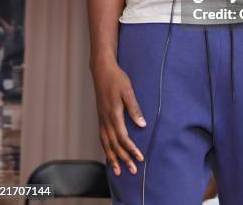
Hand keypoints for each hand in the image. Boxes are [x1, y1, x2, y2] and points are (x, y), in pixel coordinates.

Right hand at [91, 57, 145, 175]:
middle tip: (133, 171)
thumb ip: (134, 108)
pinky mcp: (100, 117)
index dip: (131, 149)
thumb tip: (142, 125)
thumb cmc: (117, 79)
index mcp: (114, 114)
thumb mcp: (128, 91)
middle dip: (124, 159)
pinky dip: (106, 149)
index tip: (140, 158)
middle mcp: (106, 119)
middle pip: (114, 145)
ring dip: (113, 158)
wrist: (101, 71)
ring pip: (106, 144)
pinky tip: (109, 154)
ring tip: (118, 171)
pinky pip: (102, 137)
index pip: (123, 138)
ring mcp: (101, 119)